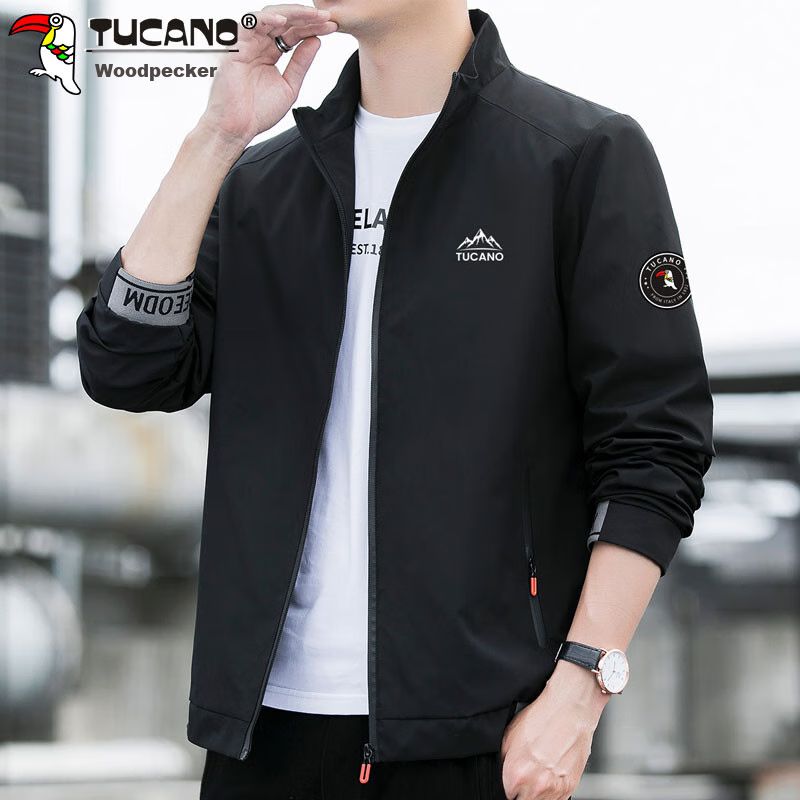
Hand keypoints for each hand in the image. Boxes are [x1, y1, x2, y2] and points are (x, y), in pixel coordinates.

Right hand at [200, 4, 337, 145]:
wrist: (238, 127)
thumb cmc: (258, 112)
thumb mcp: (289, 86)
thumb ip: (300, 64)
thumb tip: (316, 41)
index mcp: (270, 53)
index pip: (293, 33)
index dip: (312, 28)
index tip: (331, 26)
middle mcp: (259, 45)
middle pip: (285, 22)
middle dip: (307, 18)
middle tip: (327, 17)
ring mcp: (247, 43)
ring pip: (270, 17)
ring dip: (292, 14)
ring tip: (313, 15)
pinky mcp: (235, 46)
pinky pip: (250, 24)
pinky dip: (267, 19)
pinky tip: (285, 22)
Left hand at [498, 660, 608, 798]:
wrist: (569, 709)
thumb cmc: (542, 717)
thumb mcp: (509, 736)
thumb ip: (505, 761)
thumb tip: (504, 773)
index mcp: (516, 773)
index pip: (506, 794)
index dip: (510, 785)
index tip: (513, 779)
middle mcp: (535, 785)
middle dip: (522, 791)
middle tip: (526, 775)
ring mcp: (554, 788)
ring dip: (537, 793)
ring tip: (539, 774)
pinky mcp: (570, 786)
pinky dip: (552, 792)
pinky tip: (550, 775)